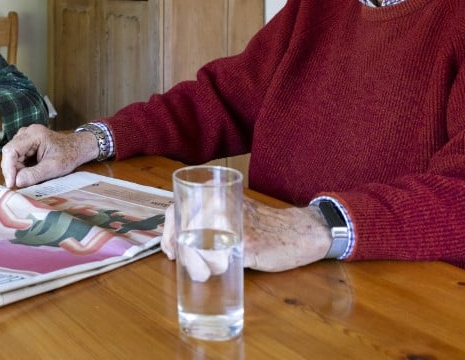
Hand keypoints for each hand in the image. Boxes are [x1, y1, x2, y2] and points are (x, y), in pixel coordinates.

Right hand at [0, 124, 97, 187]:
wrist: (77, 148)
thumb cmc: (69, 155)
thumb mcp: (54, 168)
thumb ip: (35, 175)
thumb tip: (17, 182)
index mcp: (34, 134)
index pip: (11, 150)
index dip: (8, 168)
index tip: (11, 184)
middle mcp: (27, 132)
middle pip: (10, 153)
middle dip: (13, 170)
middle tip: (20, 184)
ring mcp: (25, 137)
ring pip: (12, 156)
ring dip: (16, 170)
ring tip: (29, 178)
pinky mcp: (26, 143)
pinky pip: (17, 157)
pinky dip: (20, 167)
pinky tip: (29, 173)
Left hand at [160, 196, 331, 275]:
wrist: (297, 231)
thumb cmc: (262, 224)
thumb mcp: (231, 210)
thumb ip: (208, 216)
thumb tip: (176, 238)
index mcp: (213, 193)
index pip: (175, 210)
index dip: (167, 233)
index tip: (170, 250)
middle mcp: (219, 204)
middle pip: (182, 231)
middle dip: (182, 253)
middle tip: (188, 265)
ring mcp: (231, 223)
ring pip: (196, 247)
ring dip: (196, 265)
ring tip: (205, 270)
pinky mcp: (244, 242)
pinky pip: (217, 259)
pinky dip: (215, 267)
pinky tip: (221, 269)